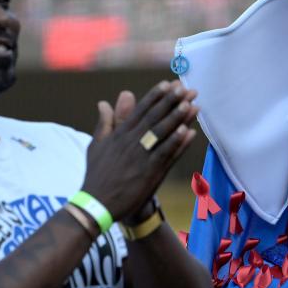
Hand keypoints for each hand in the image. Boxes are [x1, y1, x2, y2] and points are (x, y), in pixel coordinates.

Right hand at [82, 81, 198, 221]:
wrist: (96, 204)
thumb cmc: (97, 175)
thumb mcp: (96, 145)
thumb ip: (104, 123)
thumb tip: (103, 102)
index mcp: (119, 134)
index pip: (140, 110)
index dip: (155, 96)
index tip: (167, 83)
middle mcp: (131, 142)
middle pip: (154, 117)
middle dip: (170, 101)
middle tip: (185, 87)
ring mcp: (141, 157)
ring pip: (161, 133)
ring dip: (177, 117)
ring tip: (190, 103)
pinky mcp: (149, 173)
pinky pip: (166, 154)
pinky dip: (176, 143)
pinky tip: (188, 131)